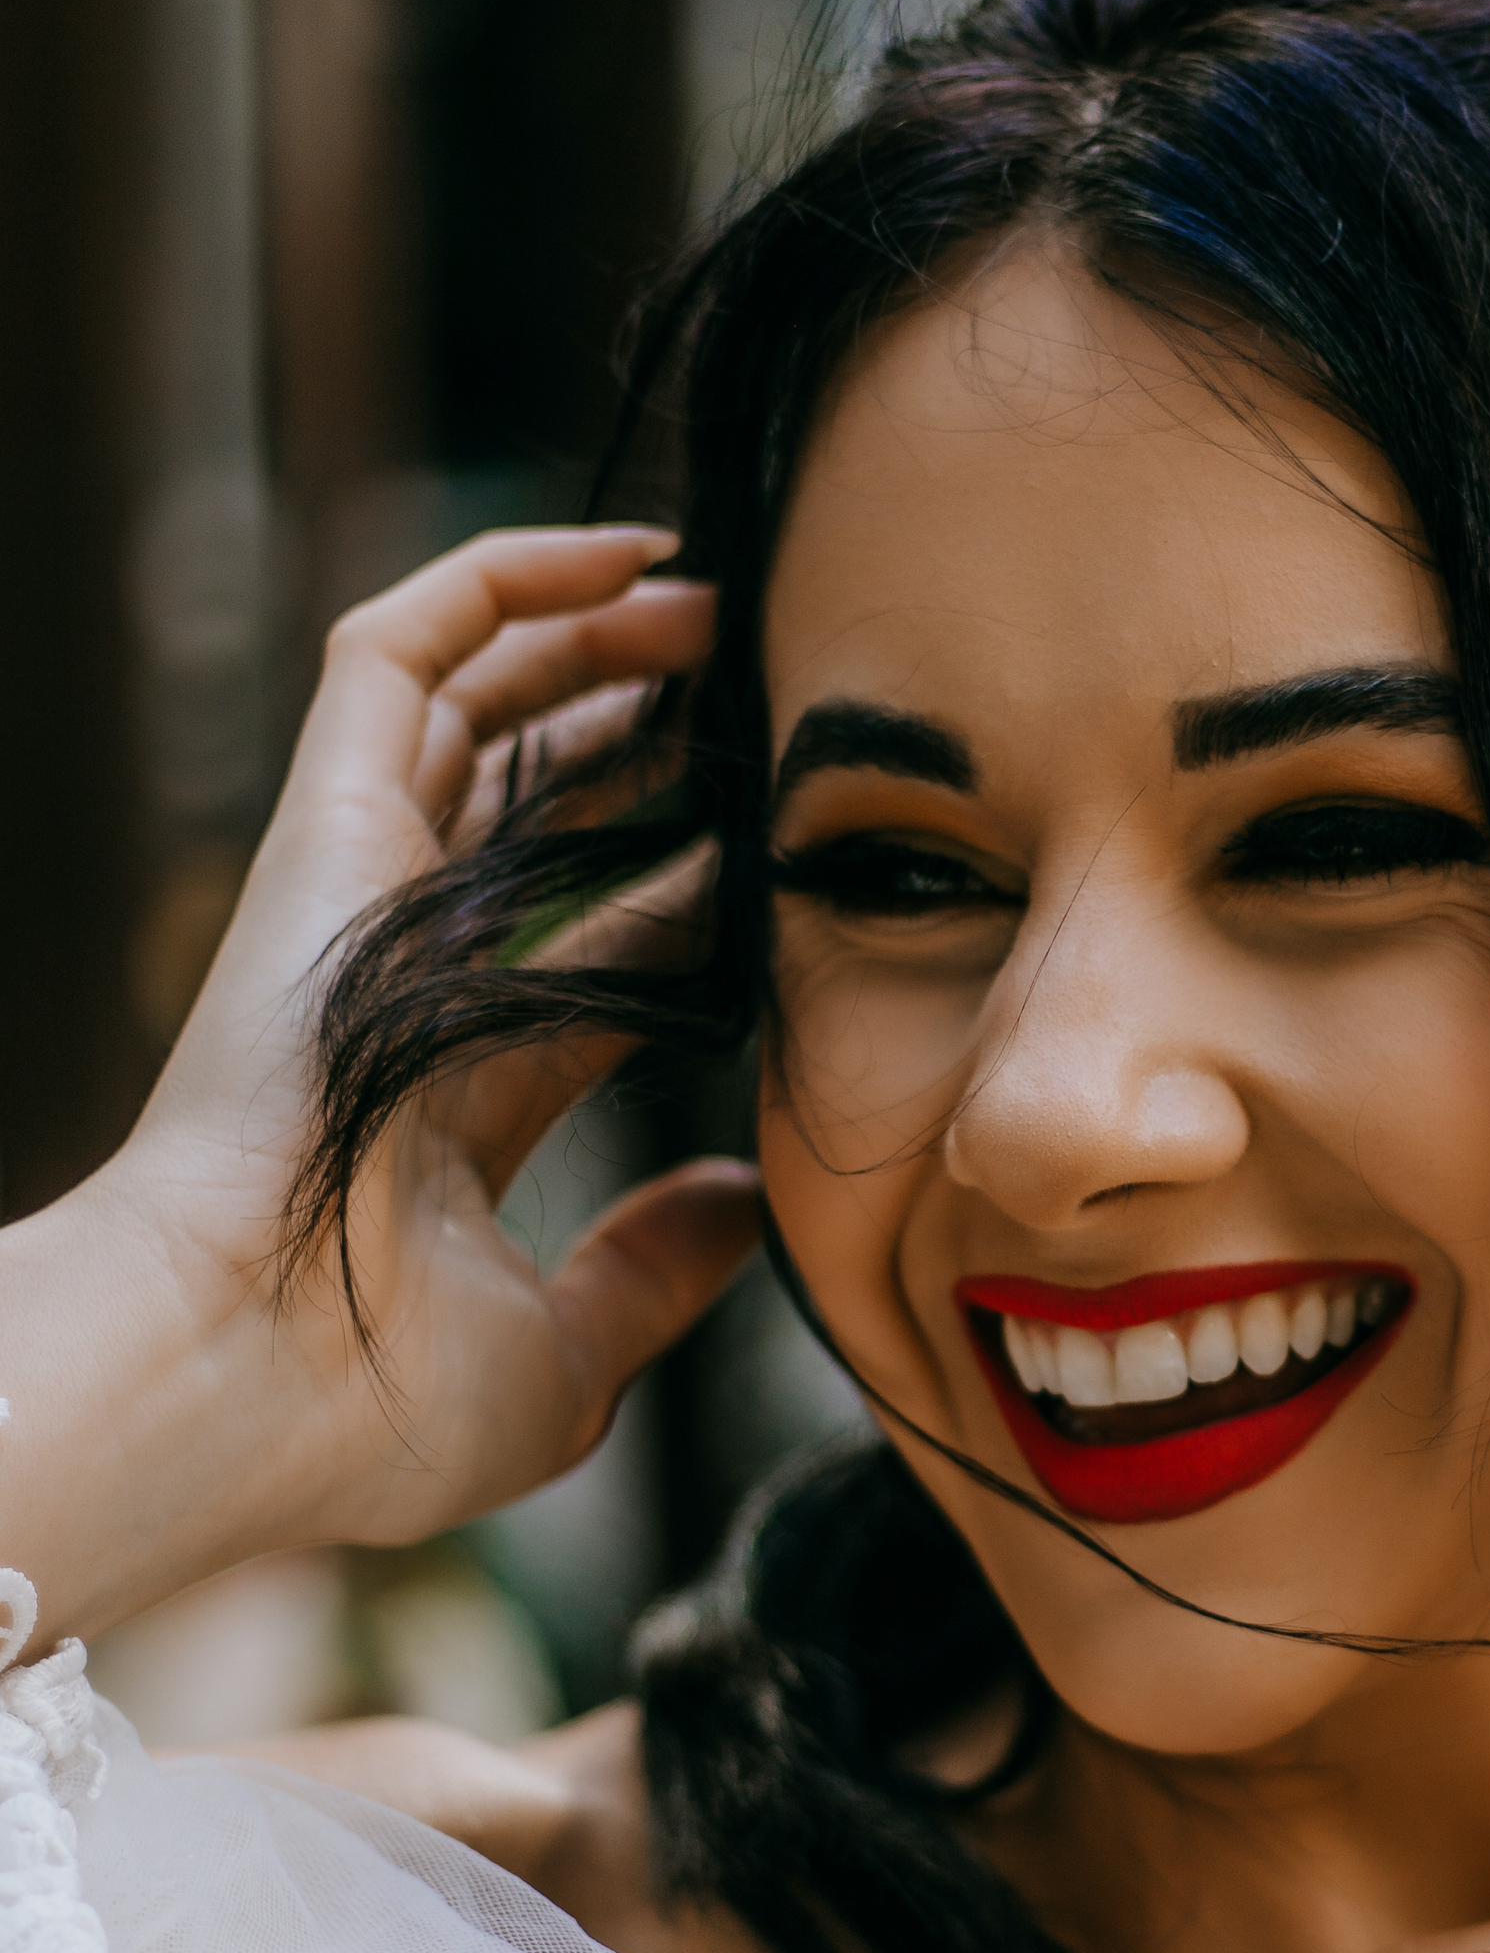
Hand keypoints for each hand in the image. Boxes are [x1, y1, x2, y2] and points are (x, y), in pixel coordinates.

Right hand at [0, 527, 757, 1643]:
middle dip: (640, 740)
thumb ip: (658, 1272)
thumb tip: (748, 1200)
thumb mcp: (572, 1356)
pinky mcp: (325, 820)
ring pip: (475, 706)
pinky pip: (403, 648)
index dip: (688, 890)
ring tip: (716, 603)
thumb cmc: (382, 1399)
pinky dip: (507, 581)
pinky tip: (629, 553)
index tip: (786, 847)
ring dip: (595, 640)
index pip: (593, 952)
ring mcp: (360, 894)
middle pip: (529, 810)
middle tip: (754, 693)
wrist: (241, 1374)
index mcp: (461, 1092)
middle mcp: (406, 976)